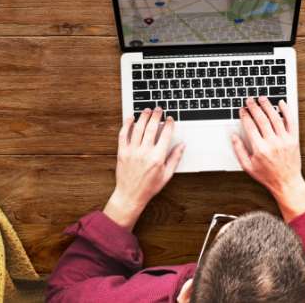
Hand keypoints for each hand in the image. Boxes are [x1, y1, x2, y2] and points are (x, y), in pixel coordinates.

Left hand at [104, 108, 184, 229]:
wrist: (130, 196)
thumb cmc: (149, 187)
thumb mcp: (167, 175)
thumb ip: (175, 158)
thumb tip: (182, 145)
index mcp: (157, 158)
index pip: (165, 135)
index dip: (168, 124)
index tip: (170, 119)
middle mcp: (144, 153)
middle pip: (151, 128)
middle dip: (156, 116)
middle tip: (159, 109)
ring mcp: (132, 151)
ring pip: (138, 128)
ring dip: (143, 117)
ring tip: (147, 110)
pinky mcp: (122, 152)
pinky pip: (123, 135)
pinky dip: (127, 125)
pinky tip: (130, 118)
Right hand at [232, 97, 304, 219]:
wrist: (286, 182)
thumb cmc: (267, 176)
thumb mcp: (248, 166)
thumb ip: (239, 150)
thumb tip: (233, 136)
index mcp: (260, 149)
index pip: (250, 126)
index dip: (245, 116)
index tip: (242, 110)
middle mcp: (272, 143)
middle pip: (262, 119)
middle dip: (254, 107)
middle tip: (250, 100)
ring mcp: (284, 140)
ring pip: (275, 118)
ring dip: (268, 106)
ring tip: (262, 98)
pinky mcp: (294, 139)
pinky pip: (291, 122)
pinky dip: (286, 111)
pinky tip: (282, 103)